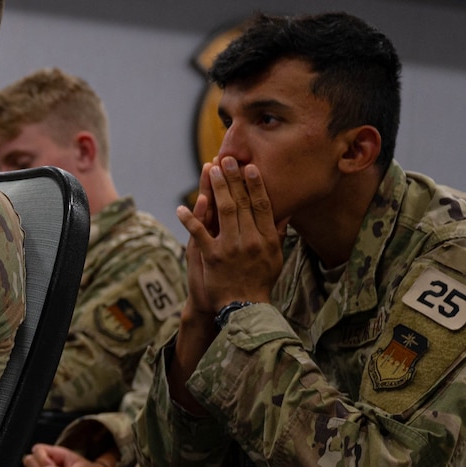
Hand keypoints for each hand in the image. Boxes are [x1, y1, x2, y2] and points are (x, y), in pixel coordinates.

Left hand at [175, 157, 283, 311]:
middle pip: (241, 203)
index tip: (249, 167)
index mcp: (266, 238)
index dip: (255, 185)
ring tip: (210, 170)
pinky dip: (190, 220)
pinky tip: (181, 207)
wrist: (245, 307)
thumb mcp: (276, 258)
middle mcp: (250, 240)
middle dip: (233, 179)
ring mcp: (230, 248)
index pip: (261, 205)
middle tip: (227, 159)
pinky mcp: (212, 257)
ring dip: (216, 189)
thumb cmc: (260, 281)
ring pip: (223, 212)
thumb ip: (278, 234)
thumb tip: (285, 213)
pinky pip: (199, 234)